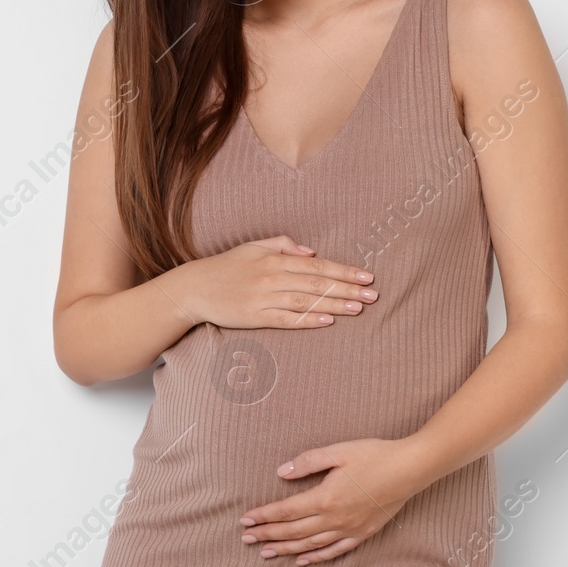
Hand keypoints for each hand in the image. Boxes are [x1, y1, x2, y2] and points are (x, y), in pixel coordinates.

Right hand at [178, 235, 376, 329]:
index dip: (343, 271)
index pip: (317, 265)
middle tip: (373, 295)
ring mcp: (264, 298)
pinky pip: (287, 319)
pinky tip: (328, 321)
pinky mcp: (255, 316)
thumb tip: (310, 251)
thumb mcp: (252, 247)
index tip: (366, 277)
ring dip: (335, 305)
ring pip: (307, 301)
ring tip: (359, 309)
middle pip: (317, 283)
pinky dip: (308, 320)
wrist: (194, 288)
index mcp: (274, 259)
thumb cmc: (225, 267)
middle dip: (348, 289)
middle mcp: (272, 277)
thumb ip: (281, 245)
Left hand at [239, 438, 426, 564]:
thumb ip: (307, 461)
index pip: (286, 511)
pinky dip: (316, 558)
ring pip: (310, 545)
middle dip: (267, 535)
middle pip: (293, 531)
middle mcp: (335, 519)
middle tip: (246, 540)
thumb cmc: (374, 455)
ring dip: (285, 549)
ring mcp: (349, 529)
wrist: (410, 469)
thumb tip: (281, 472)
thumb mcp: (338, 451)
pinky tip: (302, 561)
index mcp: (325, 498)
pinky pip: (334, 551)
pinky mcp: (362, 534)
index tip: (245, 521)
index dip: (263, 516)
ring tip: (265, 553)